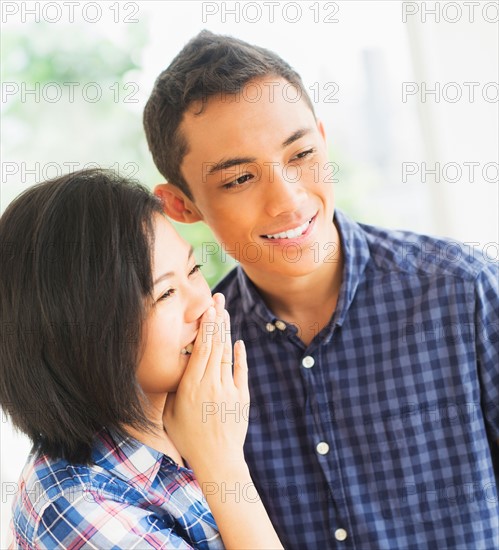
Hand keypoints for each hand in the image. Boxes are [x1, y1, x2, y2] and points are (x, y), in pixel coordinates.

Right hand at [163, 293, 248, 471]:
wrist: (218, 461)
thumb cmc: (189, 440)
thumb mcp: (169, 415)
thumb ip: (170, 390)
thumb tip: (168, 368)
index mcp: (190, 386)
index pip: (200, 349)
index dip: (204, 326)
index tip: (206, 309)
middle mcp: (210, 384)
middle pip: (214, 345)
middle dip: (216, 319)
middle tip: (217, 299)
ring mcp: (228, 390)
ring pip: (227, 353)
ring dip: (226, 331)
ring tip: (225, 312)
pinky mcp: (242, 397)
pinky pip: (241, 371)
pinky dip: (240, 355)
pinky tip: (238, 341)